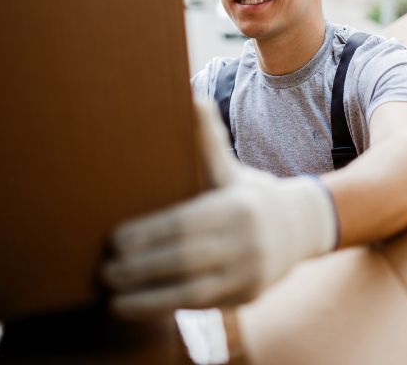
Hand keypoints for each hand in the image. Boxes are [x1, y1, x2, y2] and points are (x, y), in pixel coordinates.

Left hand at [103, 100, 337, 318]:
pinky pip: (203, 307)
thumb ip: (208, 140)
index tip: (113, 240)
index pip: (184, 223)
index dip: (146, 234)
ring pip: (192, 292)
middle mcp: (246, 241)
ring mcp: (250, 273)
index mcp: (236, 206)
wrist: (302, 226)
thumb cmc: (254, 194)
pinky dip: (169, 308)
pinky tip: (143, 306)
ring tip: (113, 300)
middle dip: (139, 269)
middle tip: (104, 271)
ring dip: (147, 299)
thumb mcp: (232, 168)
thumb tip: (191, 98)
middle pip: (183, 260)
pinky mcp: (248, 296)